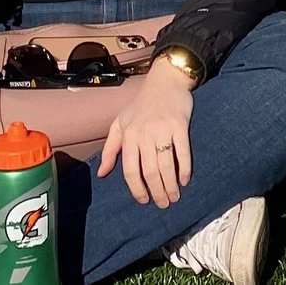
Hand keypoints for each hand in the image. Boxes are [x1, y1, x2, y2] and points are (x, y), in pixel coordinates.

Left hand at [98, 59, 195, 207]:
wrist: (165, 81)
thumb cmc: (141, 104)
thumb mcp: (120, 123)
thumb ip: (110, 149)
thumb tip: (101, 174)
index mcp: (128, 135)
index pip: (130, 169)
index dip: (136, 188)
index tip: (144, 200)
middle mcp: (144, 134)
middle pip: (149, 171)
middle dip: (156, 191)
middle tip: (162, 204)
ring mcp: (163, 130)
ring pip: (166, 165)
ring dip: (170, 185)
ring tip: (174, 197)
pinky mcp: (180, 125)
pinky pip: (182, 152)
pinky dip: (184, 169)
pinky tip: (184, 180)